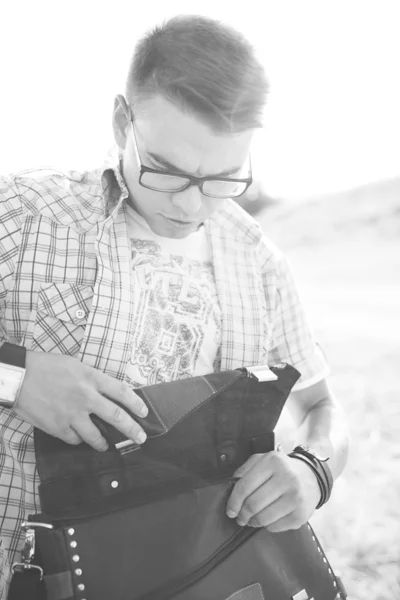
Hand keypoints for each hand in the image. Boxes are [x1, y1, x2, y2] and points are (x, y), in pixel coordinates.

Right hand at [15, 351, 148, 450]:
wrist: (19, 377)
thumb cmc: (45, 366)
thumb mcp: (74, 365)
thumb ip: (92, 379)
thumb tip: (107, 393)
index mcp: (91, 378)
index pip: (122, 392)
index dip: (136, 403)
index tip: (144, 412)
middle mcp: (86, 397)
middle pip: (117, 417)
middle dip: (132, 429)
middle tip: (141, 437)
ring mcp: (72, 415)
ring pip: (96, 436)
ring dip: (104, 442)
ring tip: (107, 445)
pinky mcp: (58, 428)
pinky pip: (75, 439)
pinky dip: (78, 439)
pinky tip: (78, 436)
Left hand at [226, 451, 320, 531]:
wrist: (311, 477)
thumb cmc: (282, 469)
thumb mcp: (263, 460)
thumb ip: (245, 469)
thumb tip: (230, 487)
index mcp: (272, 462)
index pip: (245, 486)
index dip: (234, 501)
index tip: (230, 510)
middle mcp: (286, 478)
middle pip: (253, 504)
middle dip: (242, 514)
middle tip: (240, 517)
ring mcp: (295, 497)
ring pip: (263, 518)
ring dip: (253, 522)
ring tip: (251, 520)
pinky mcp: (301, 514)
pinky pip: (275, 527)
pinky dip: (267, 526)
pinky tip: (267, 519)